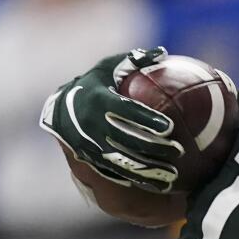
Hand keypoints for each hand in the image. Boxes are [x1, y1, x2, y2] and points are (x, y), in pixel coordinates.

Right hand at [39, 47, 182, 192]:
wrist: (60, 109)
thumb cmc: (93, 84)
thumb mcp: (108, 67)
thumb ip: (134, 60)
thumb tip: (162, 52)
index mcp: (97, 99)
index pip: (125, 110)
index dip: (146, 119)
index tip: (169, 127)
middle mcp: (91, 124)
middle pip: (126, 140)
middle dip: (152, 148)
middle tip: (178, 152)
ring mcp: (89, 145)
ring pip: (121, 161)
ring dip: (147, 171)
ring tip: (172, 177)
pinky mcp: (90, 161)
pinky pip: (114, 173)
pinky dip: (135, 180)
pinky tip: (157, 185)